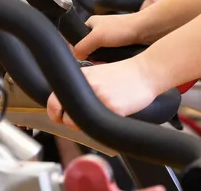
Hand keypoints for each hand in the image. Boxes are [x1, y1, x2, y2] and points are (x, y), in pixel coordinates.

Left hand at [45, 58, 160, 130]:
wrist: (146, 72)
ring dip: (87, 126)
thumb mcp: (98, 72)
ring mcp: (100, 99)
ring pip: (81, 125)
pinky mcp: (113, 109)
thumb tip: (66, 105)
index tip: (58, 116)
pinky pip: (99, 128)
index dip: (54, 112)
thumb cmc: (125, 74)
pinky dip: (103, 126)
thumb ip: (82, 85)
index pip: (53, 100)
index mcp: (82, 77)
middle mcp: (88, 87)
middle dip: (72, 122)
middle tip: (83, 118)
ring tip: (100, 115)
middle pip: (66, 118)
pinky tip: (112, 114)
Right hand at [72, 13, 146, 60]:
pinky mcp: (118, 45)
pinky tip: (114, 62)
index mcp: (91, 23)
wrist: (145, 30)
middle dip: (92, 58)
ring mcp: (109, 38)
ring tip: (107, 62)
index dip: (80, 50)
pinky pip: (108, 56)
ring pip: (99, 54)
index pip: (77, 39)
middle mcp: (99, 30)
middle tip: (99, 61)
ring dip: (102, 60)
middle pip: (88, 49)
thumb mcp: (97, 37)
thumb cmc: (122, 28)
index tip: (85, 57)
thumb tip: (76, 56)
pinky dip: (110, 60)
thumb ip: (82, 46)